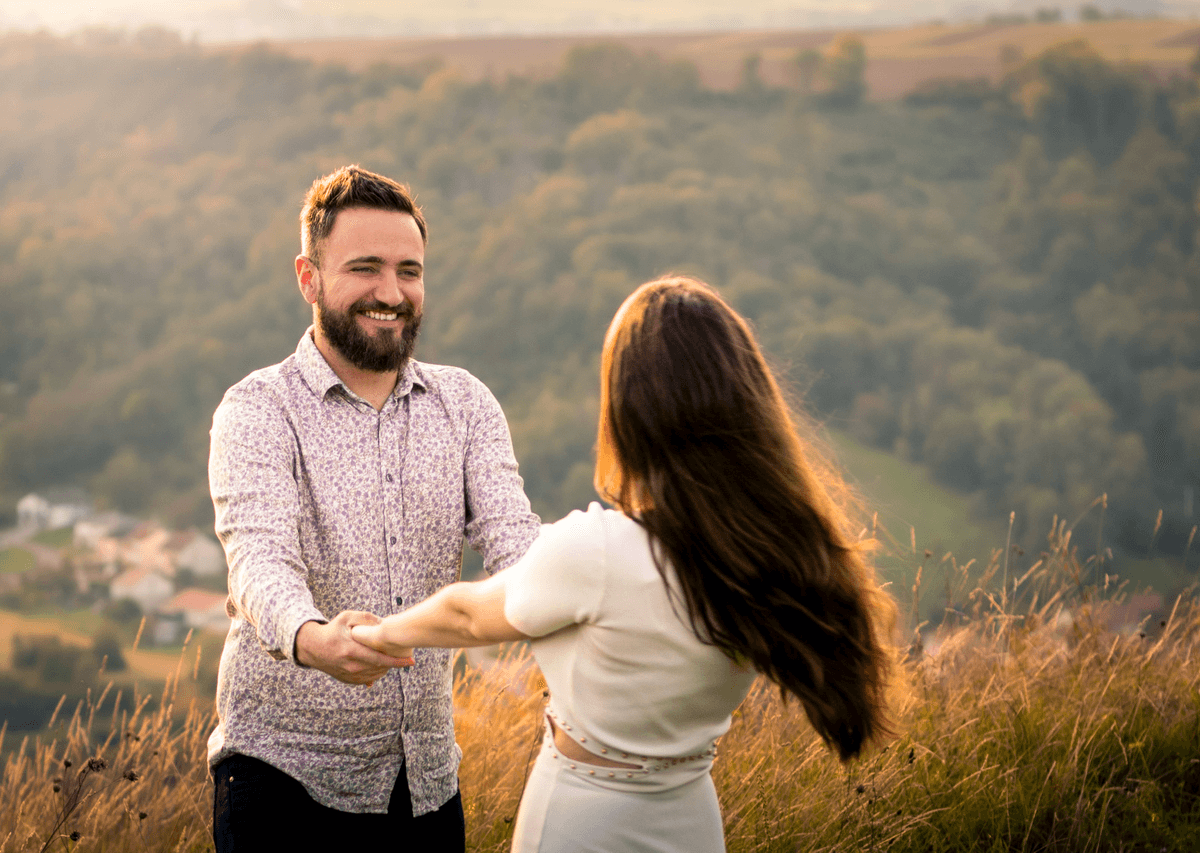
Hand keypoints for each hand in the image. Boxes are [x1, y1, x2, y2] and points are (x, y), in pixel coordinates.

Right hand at [295, 611, 413, 684]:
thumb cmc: (332, 630)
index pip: (379, 659)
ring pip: (376, 675)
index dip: (397, 662)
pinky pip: (368, 679)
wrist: (312, 647)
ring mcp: (348, 675)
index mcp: (351, 650)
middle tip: (404, 654)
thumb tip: (385, 623)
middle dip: (394, 662)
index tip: (411, 661)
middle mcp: (350, 666)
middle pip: (380, 668)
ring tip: (391, 656)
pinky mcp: (347, 680)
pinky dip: (377, 672)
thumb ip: (366, 619)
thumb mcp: (347, 618)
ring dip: (387, 667)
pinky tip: (380, 664)